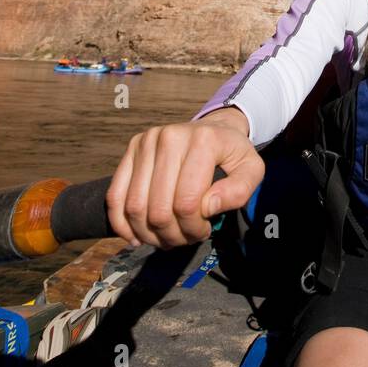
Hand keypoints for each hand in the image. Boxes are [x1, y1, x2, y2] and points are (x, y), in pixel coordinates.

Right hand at [106, 112, 264, 250]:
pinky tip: (136, 237)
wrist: (214, 129)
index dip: (193, 227)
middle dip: (172, 235)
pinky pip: (115, 195)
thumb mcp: (252, 169)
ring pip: (135, 206)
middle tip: (184, 238)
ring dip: (148, 234)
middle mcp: (170, 137)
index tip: (204, 229)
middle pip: (159, 208)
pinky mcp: (131, 148)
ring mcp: (147, 141)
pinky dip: (122, 224)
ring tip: (165, 238)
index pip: (187, 202)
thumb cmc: (232, 155)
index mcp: (202, 141)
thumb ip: (239, 191)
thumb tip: (206, 208)